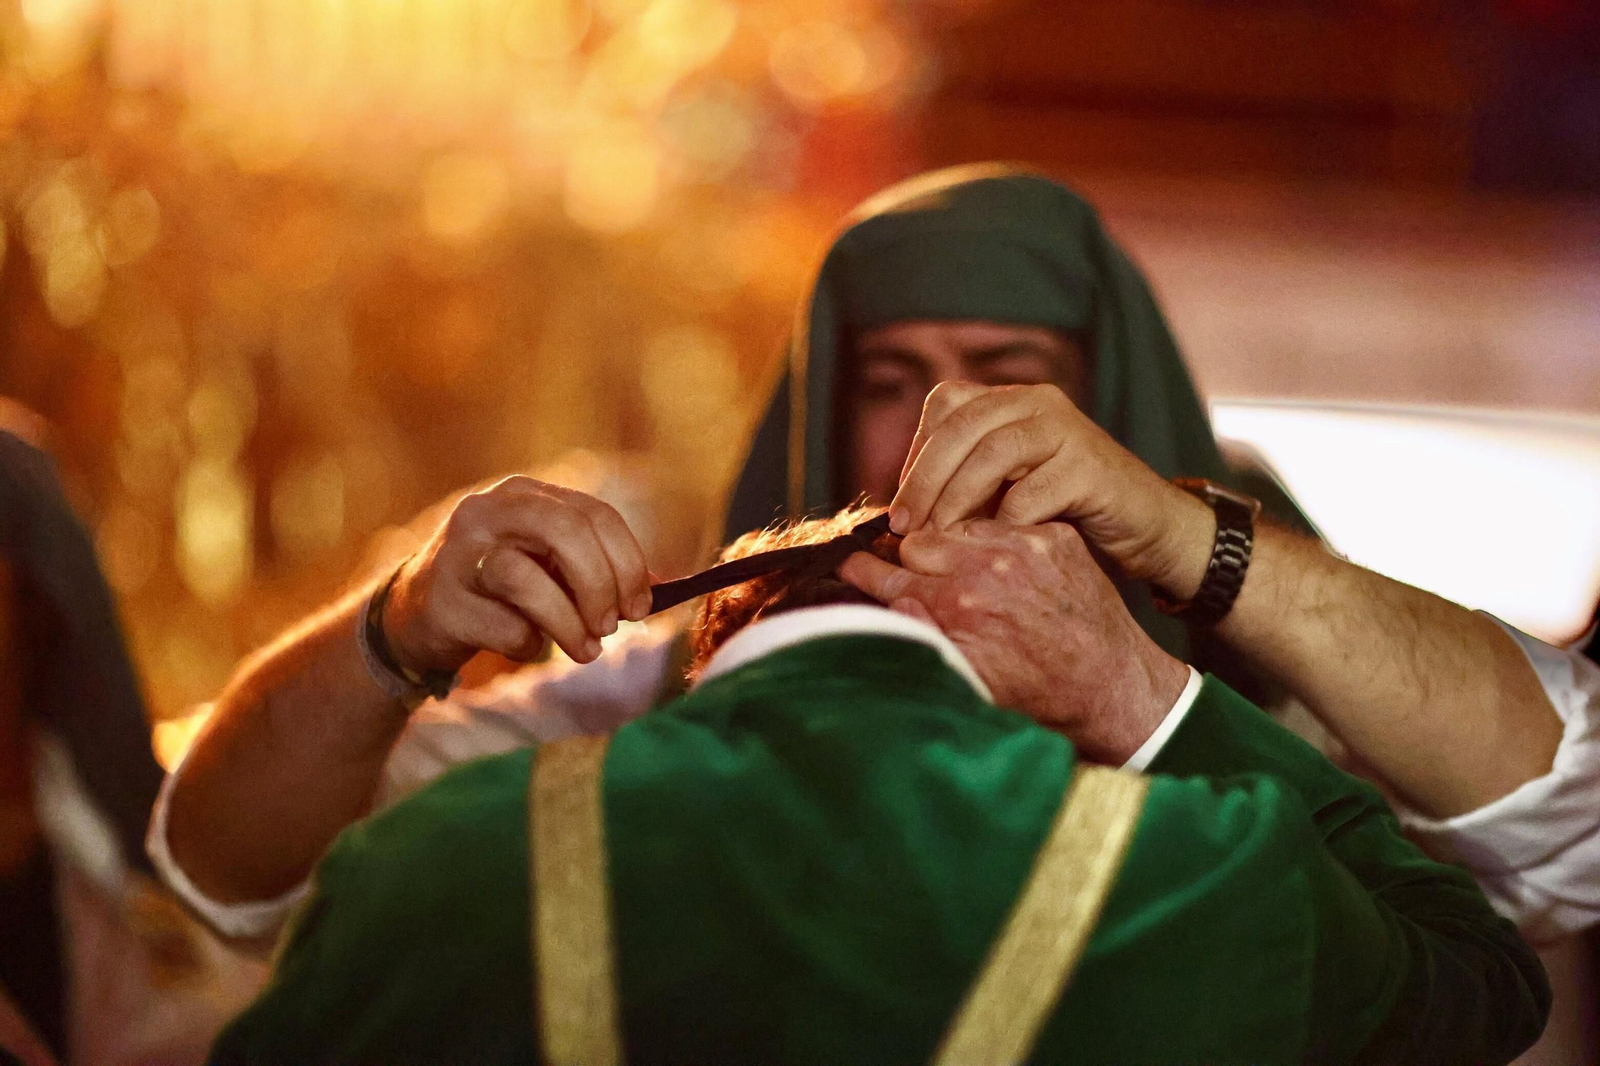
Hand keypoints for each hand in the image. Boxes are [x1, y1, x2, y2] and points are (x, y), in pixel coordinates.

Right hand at [382, 476, 650, 672]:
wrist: (415, 617)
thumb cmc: (500, 590)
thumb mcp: (549, 567)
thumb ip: (598, 569)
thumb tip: (660, 589)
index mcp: (525, 495)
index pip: (594, 514)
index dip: (628, 562)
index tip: (641, 606)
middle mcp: (488, 512)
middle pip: (564, 532)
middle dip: (600, 585)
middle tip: (612, 625)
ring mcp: (458, 555)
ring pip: (527, 580)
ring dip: (569, 624)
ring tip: (585, 650)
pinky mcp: (441, 603)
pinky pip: (504, 627)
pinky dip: (528, 644)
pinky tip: (526, 645)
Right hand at [839, 519, 1189, 763]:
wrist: (1113, 686)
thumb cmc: (1037, 694)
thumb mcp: (969, 682)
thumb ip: (922, 638)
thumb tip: (888, 600)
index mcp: (958, 607)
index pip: (887, 574)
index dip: (863, 572)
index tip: (848, 566)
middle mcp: (988, 568)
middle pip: (916, 542)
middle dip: (911, 561)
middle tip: (918, 581)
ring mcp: (1024, 546)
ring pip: (957, 525)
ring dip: (953, 546)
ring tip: (964, 576)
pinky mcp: (1054, 535)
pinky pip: (1003, 521)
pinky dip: (996, 541)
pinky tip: (1004, 569)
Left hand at [889, 382, 1213, 598]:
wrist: (1143, 527)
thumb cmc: (1063, 515)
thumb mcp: (1002, 492)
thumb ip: (959, 488)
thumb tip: (896, 513)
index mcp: (1011, 401)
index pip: (946, 406)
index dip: (917, 453)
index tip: (900, 505)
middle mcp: (1038, 403)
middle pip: (964, 424)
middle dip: (926, 477)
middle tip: (905, 525)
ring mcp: (1068, 430)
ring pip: (995, 451)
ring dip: (959, 498)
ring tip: (940, 537)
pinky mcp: (1091, 467)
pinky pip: (1034, 490)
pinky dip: (1006, 521)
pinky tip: (994, 546)